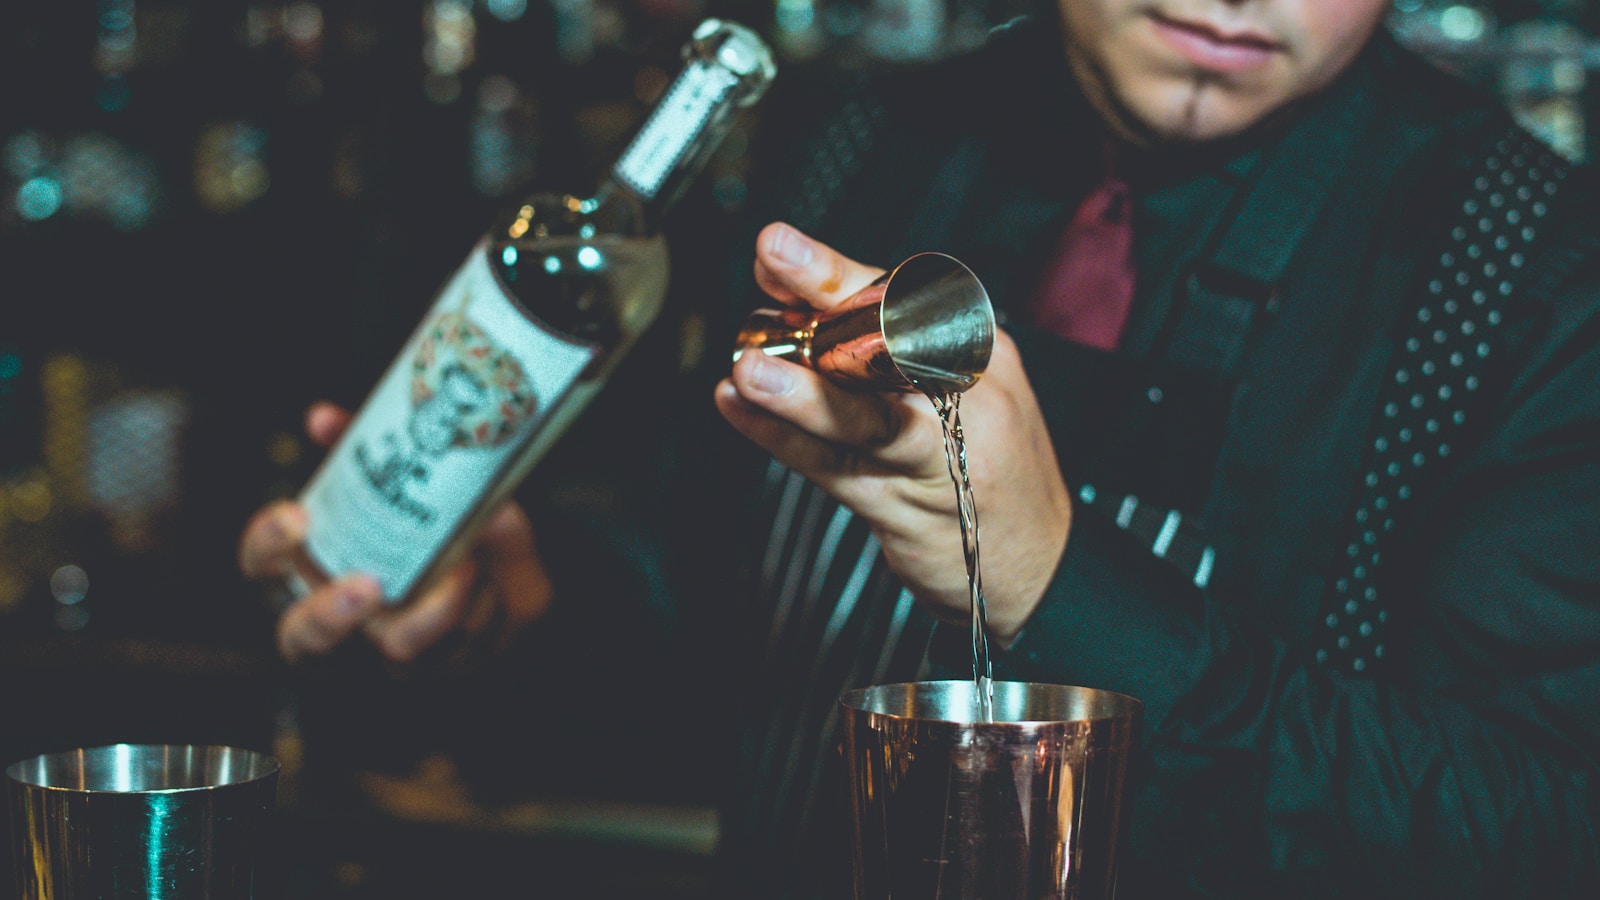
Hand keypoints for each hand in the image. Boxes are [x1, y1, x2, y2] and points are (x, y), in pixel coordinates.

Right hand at [238, 402, 552, 663]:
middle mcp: (348, 624)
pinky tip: (500, 579)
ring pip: (397, 651)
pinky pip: (461, 649)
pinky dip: (486, 609)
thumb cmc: (436, 528)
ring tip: (468, 567)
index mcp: (320, 573)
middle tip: (369, 585)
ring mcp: (393, 652)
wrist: (508, 572)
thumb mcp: (411, 483)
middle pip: (305, 640)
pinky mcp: (449, 664)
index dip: (268, 545)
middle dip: (331, 615)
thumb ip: (374, 454)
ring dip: (437, 609)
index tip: (298, 515)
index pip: (263, 567)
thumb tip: (323, 419)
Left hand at [714, 222, 1071, 640]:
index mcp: (976, 351)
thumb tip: (789, 303)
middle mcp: (963, 394)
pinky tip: (739, 411)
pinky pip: (835, 468)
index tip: (779, 247)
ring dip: (799, 391)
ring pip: (863, 416)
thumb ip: (884, 350)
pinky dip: (782, 439)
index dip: (835, 270)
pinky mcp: (904, 508)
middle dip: (825, 294)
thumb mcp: (958, 390)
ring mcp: (936, 455)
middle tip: (772, 256)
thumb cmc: (985, 466)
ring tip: (748, 368)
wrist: (1040, 565)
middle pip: (889, 339)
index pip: (903, 296)